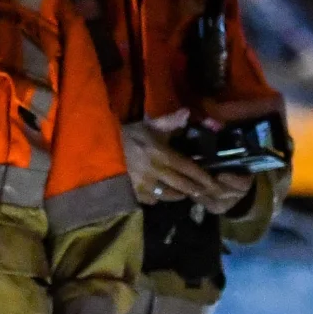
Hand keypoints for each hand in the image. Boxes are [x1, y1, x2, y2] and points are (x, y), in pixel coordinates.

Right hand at [121, 121, 248, 213]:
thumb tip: (187, 113)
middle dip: (195, 190)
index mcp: (162, 154)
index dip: (202, 177)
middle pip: (181, 186)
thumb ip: (169, 121)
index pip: (188, 168)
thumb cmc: (126, 134)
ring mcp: (144, 185)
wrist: (99, 147)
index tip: (213, 183)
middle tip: (205, 192)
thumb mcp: (148, 125)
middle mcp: (156, 172)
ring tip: (185, 194)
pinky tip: (161, 196)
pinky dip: (159, 199)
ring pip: (168, 196)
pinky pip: (151, 200)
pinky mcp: (133, 193)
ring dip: (179, 195)